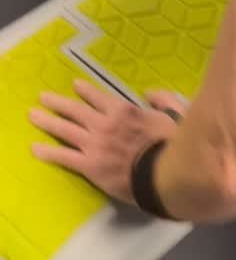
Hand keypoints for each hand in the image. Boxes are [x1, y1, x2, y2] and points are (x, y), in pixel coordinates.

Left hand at [30, 81, 184, 204]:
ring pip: (65, 129)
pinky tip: (36, 149)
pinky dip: (49, 152)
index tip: (75, 85)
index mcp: (124, 111)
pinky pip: (64, 156)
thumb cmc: (173, 145)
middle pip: (76, 110)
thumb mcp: (176, 115)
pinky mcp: (89, 165)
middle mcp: (104, 124)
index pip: (99, 97)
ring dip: (48, 121)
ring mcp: (94, 144)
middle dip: (58, 102)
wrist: (165, 174)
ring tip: (34, 115)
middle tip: (44, 97)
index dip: (86, 90)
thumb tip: (150, 93)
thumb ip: (163, 100)